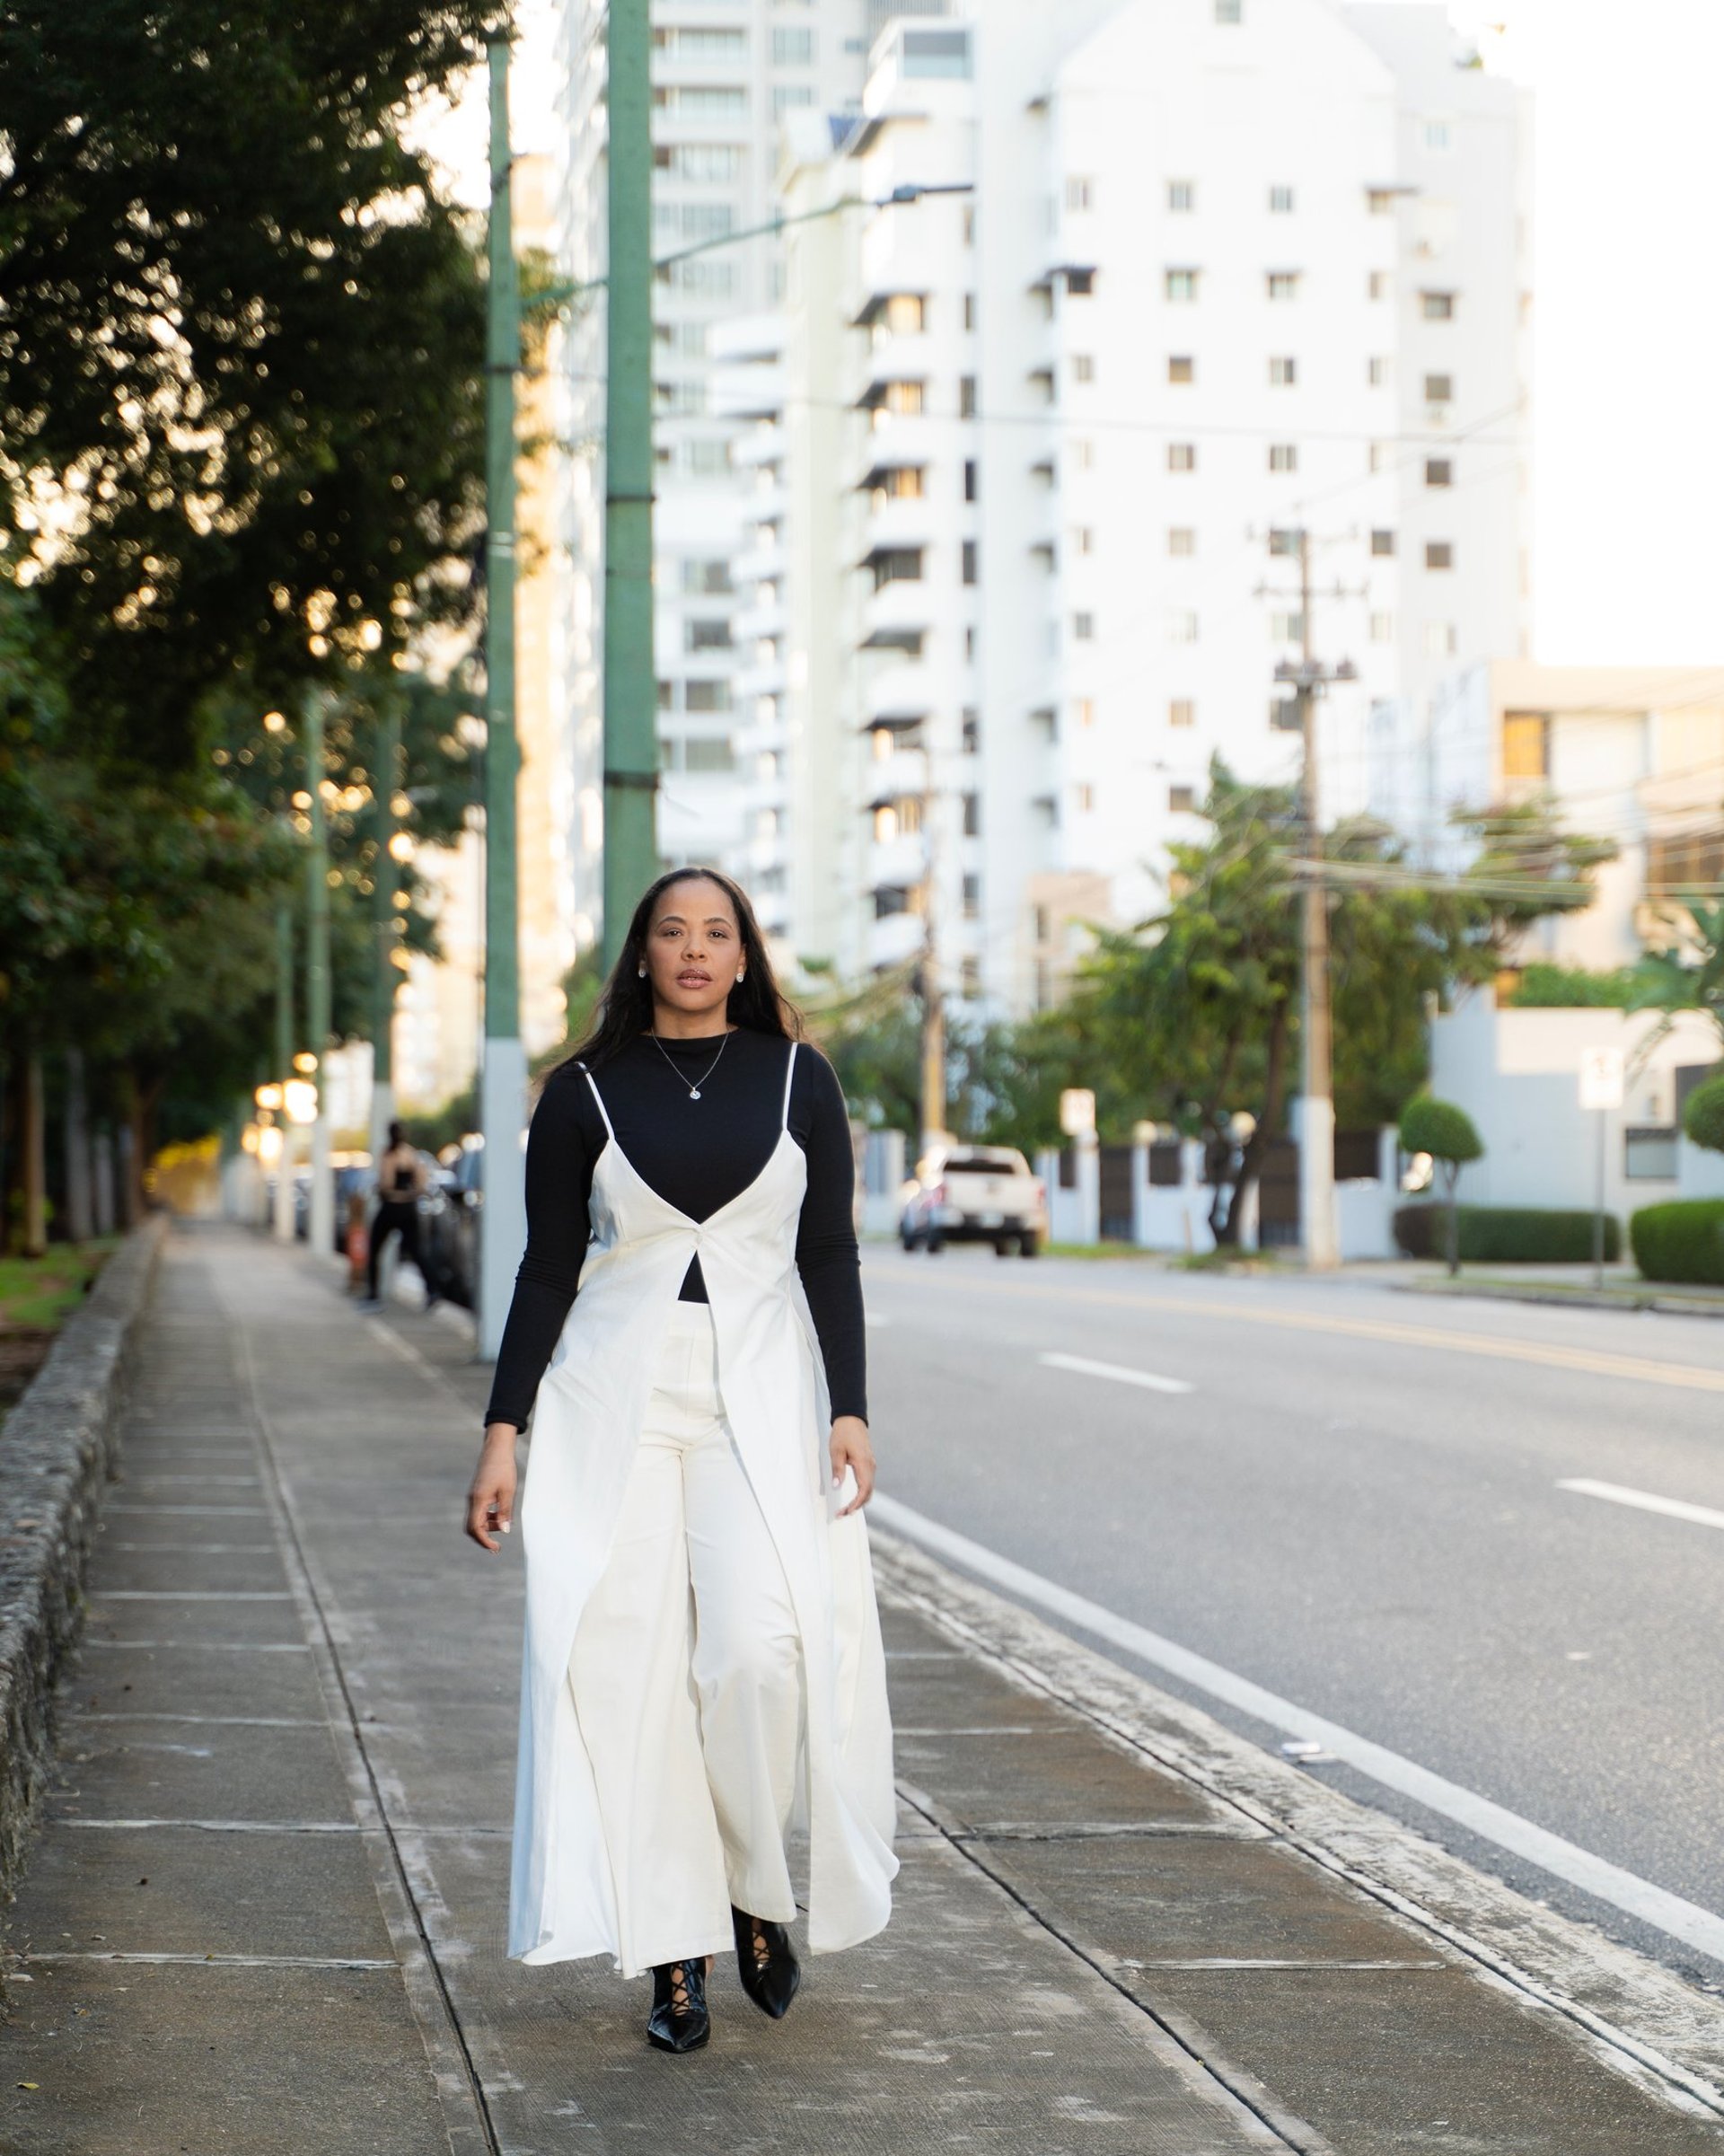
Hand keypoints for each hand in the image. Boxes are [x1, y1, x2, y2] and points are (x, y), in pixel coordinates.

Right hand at [467, 1424, 518, 1550]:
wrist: (497, 1449)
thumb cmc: (504, 1468)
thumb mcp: (508, 1491)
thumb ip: (505, 1512)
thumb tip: (505, 1531)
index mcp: (478, 1500)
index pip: (476, 1528)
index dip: (484, 1541)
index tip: (496, 1548)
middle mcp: (472, 1500)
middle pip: (472, 1527)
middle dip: (484, 1537)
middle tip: (497, 1545)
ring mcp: (473, 1497)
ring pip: (477, 1520)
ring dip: (489, 1526)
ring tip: (505, 1523)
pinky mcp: (477, 1493)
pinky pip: (479, 1511)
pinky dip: (489, 1517)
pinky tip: (501, 1514)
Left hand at [829, 1414, 874, 1516]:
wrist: (851, 1419)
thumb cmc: (843, 1433)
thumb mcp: (836, 1451)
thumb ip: (837, 1469)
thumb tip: (836, 1487)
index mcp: (864, 1464)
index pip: (864, 1490)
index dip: (856, 1503)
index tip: (845, 1511)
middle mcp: (871, 1467)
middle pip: (868, 1493)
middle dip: (856, 1506)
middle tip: (841, 1514)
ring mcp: (871, 1465)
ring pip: (868, 1489)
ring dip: (859, 1501)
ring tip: (845, 1509)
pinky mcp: (868, 1464)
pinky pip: (867, 1483)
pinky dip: (861, 1493)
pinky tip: (851, 1497)